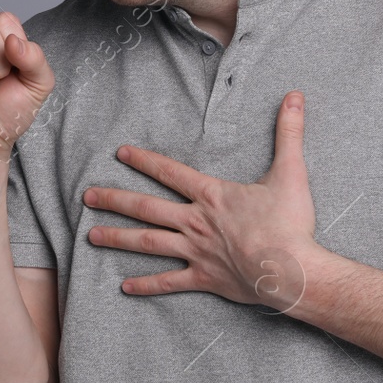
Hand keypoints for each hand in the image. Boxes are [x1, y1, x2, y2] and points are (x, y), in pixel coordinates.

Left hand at [83, 91, 316, 310]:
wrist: (290, 270)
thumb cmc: (289, 223)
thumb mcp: (290, 171)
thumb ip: (289, 132)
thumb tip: (295, 96)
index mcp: (212, 195)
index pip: (170, 172)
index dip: (145, 161)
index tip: (121, 153)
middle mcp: (195, 221)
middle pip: (147, 208)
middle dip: (115, 200)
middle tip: (87, 197)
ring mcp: (195, 251)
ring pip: (148, 242)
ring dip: (118, 238)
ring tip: (92, 236)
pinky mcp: (202, 278)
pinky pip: (167, 282)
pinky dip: (146, 285)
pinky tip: (125, 286)